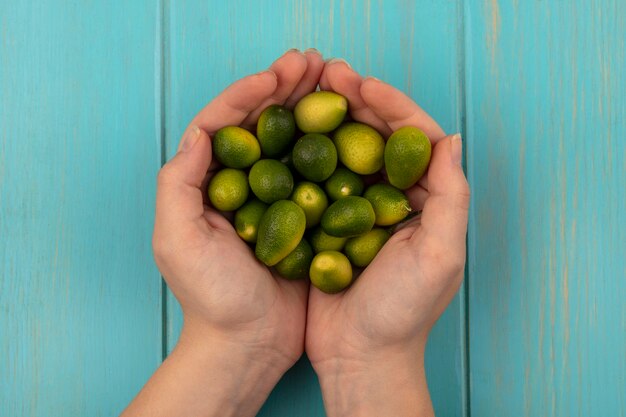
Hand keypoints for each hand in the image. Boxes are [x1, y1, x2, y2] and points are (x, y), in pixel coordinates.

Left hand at [122, 49, 323, 416]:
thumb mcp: (178, 242)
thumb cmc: (211, 298)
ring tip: (335, 78)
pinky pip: (319, 171)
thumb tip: (199, 132)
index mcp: (208, 181)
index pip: (225, 122)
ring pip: (294, 140)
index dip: (250, 92)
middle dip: (286, 88)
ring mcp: (275, 197)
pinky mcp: (304, 214)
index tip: (277, 75)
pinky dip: (334, 145)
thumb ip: (179, 184)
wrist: (249, 343)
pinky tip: (352, 126)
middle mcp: (242, 182)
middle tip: (314, 61)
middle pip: (263, 123)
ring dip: (312, 106)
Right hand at [306, 60, 469, 416]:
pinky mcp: (327, 222)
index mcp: (425, 200)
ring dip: (329, 118)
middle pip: (377, 137)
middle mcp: (394, 198)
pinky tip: (287, 133)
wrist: (359, 356)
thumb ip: (451, 197)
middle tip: (329, 74)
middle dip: (356, 102)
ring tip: (307, 90)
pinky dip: (305, 152)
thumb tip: (449, 138)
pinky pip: (317, 177)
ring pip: (345, 150)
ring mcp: (358, 208)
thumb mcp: (439, 256)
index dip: (392, 105)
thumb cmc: (403, 313)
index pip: (414, 138)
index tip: (362, 85)